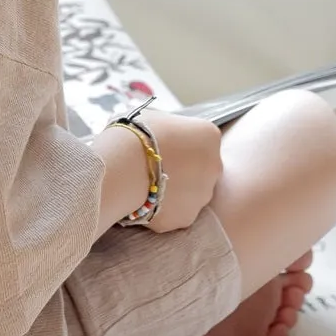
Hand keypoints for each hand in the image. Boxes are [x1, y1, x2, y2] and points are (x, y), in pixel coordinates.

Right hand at [139, 111, 222, 231]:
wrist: (121, 167)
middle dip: (183, 170)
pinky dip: (163, 211)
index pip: (202, 140)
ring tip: (145, 187)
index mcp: (209, 135)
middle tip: (155, 168)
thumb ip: (166, 128)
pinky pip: (176, 213)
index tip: (163, 147)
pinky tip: (143, 202)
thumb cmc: (134, 135)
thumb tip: (160, 133)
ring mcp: (203, 195)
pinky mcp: (187, 218)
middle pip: (201, 169)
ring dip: (174, 192)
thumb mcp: (153, 117)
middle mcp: (214, 165)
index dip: (180, 144)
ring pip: (191, 194)